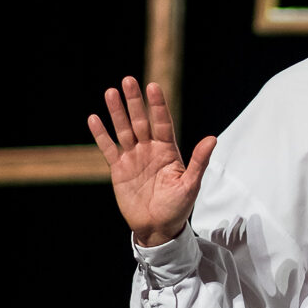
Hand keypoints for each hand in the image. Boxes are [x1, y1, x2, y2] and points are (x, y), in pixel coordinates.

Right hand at [88, 77, 216, 246]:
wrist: (158, 228)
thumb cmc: (178, 207)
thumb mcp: (190, 184)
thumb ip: (199, 161)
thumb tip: (212, 138)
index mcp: (168, 150)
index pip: (162, 122)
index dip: (158, 105)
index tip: (153, 87)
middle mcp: (150, 149)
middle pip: (141, 121)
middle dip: (134, 101)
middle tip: (128, 80)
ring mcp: (133, 157)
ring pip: (123, 130)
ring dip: (117, 112)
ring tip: (110, 92)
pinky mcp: (118, 169)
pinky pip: (108, 148)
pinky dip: (101, 134)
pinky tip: (94, 118)